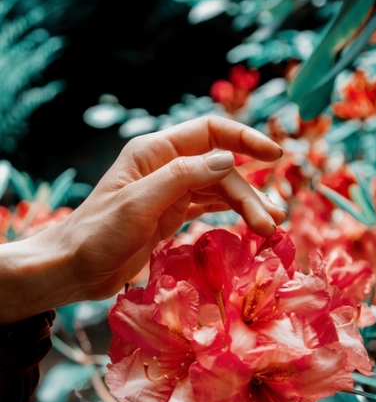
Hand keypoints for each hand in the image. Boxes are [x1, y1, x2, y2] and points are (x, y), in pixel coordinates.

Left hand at [0, 116, 283, 322]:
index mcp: (156, 152)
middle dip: (248, 194)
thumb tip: (229, 160)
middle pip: (221, 169)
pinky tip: (248, 223)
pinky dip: (230, 214)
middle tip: (271, 223)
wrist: (75, 268)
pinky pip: (209, 207)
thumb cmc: (98, 234)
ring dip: (245, 206)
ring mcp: (171, 192)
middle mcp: (166, 166)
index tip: (274, 155)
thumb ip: (183, 177)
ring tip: (270, 228)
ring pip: (219, 190)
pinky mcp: (172, 215)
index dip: (244, 139)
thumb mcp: (139, 203)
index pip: (211, 132)